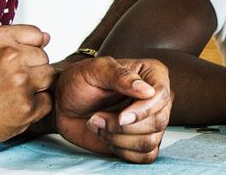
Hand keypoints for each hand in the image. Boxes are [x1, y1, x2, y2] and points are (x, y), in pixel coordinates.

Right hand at [0, 24, 56, 153]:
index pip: (37, 35)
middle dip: (31, 68)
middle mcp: (10, 57)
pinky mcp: (26, 107)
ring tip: (13, 93)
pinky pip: (48, 101)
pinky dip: (36, 106)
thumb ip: (12, 39)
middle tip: (9, 81)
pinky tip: (15, 107)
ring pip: (49, 77)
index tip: (16, 61)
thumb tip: (47, 37)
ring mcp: (21, 83)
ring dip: (36, 86)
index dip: (28, 50)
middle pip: (44, 57)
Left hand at [53, 56, 172, 163]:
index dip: (143, 111)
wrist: (63, 104)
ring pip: (150, 141)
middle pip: (159, 121)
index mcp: (152, 74)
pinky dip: (122, 151)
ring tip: (97, 125)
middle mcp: (156, 98)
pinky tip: (106, 137)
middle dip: (123, 127)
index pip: (162, 96)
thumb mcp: (95, 70)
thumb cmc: (79, 82)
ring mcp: (150, 121)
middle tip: (97, 117)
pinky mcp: (141, 140)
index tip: (120, 116)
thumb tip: (147, 90)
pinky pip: (146, 156)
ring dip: (118, 139)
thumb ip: (120, 76)